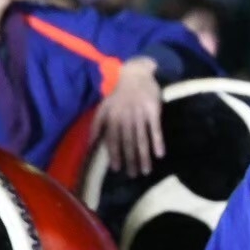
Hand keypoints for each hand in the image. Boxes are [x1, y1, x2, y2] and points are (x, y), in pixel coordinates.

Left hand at [93, 57, 164, 175]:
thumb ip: (96, 125)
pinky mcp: (154, 110)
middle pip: (128, 142)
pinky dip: (158, 141)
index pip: (112, 139)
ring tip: (146, 170)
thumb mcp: (103, 107)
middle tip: (133, 175)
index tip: (117, 169)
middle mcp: (126, 117)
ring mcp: (140, 114)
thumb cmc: (118, 94)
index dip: (115, 154)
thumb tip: (90, 144)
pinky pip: (155, 129)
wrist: (135, 74)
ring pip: (142, 138)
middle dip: (131, 160)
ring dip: (144, 156)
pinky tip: (160, 154)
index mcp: (112, 117)